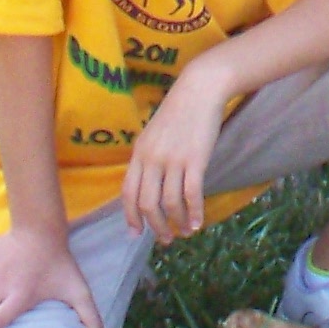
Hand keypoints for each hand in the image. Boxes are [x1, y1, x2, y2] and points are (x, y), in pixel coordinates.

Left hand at [120, 65, 229, 242]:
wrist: (200, 89)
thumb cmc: (179, 111)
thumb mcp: (153, 133)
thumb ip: (148, 158)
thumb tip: (148, 185)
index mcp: (139, 153)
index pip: (128, 193)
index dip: (130, 216)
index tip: (136, 233)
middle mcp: (152, 159)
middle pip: (147, 203)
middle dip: (155, 226)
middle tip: (165, 238)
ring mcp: (173, 160)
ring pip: (170, 203)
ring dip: (177, 223)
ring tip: (185, 232)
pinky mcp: (195, 160)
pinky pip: (191, 195)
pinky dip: (195, 212)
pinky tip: (199, 222)